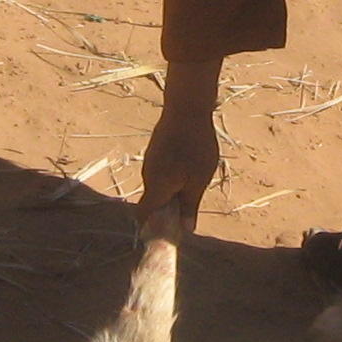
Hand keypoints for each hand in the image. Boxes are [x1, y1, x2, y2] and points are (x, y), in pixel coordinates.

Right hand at [138, 58, 221, 229]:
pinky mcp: (154, 152)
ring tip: (194, 179)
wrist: (186, 109)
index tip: (168, 232)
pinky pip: (160, 174)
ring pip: (158, 187)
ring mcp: (149, 162)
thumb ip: (190, 206)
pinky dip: (171, 177)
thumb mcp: (199, 180)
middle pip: (152, 203)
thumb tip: (186, 231)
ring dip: (172, 191)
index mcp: (156, 187)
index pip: (143, 216)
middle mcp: (148, 177)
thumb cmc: (196, 147)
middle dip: (168, 210)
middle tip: (191, 205)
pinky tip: (189, 165)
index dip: (152, 228)